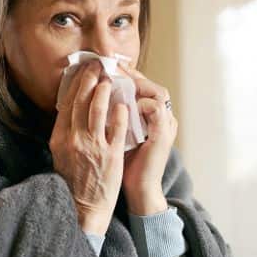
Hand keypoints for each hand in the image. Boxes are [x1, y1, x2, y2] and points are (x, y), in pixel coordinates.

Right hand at [50, 60, 128, 235]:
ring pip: (98, 110)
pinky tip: (124, 103)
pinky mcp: (110, 155)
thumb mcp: (61, 155)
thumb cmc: (73, 181)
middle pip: (81, 102)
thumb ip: (65, 133)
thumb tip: (70, 111)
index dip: (76, 84)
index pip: (67, 104)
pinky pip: (116, 128)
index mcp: (60, 138)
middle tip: (97, 66)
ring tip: (110, 80)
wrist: (83, 207)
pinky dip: (120, 113)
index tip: (83, 71)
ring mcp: (93, 146)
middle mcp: (75, 139)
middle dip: (90, 80)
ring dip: (104, 91)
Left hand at [118, 62, 176, 215]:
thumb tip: (90, 99)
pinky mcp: (163, 134)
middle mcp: (162, 117)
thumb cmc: (127, 165)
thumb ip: (112, 118)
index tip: (103, 67)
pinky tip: (121, 102)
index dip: (124, 76)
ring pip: (156, 91)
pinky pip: (155, 108)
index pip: (141, 87)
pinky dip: (139, 103)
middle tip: (107, 66)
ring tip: (114, 79)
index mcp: (152, 116)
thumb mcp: (118, 136)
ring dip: (135, 84)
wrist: (139, 190)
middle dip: (128, 74)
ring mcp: (165, 124)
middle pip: (149, 84)